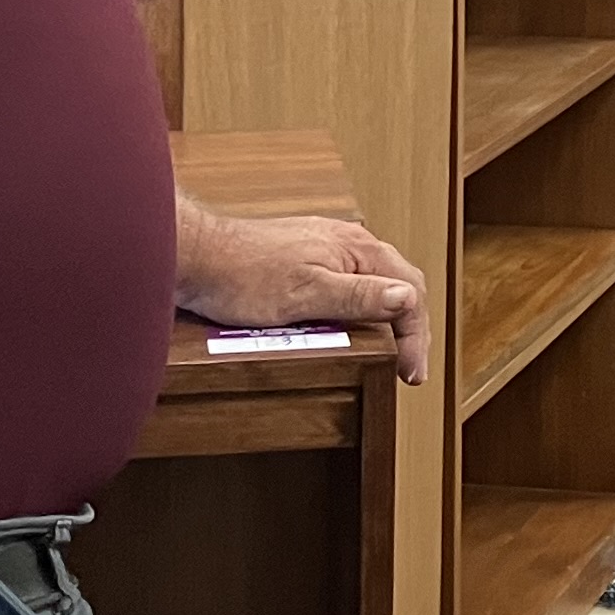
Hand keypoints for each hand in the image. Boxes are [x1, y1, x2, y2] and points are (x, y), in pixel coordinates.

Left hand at [177, 206, 431, 385]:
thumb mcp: (308, 294)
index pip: (409, 292)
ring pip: (376, 282)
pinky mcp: (307, 256)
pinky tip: (352, 322)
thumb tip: (405, 298)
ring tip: (390, 347)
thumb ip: (360, 296)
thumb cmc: (244, 274)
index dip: (415, 337)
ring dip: (387, 316)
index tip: (411, 372)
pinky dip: (361, 307)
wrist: (199, 256)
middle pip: (399, 284)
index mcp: (357, 249)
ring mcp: (327, 247)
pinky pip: (350, 282)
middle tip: (409, 364)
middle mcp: (348, 242)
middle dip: (409, 326)